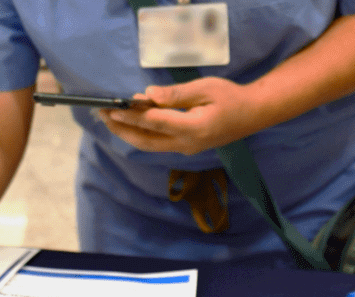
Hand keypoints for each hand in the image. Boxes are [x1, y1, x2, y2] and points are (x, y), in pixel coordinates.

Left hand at [98, 77, 254, 154]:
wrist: (252, 115)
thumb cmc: (231, 97)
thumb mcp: (205, 88)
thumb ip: (176, 94)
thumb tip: (149, 95)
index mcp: (193, 128)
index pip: (155, 122)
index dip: (131, 116)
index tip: (113, 108)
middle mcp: (186, 144)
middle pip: (146, 140)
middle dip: (122, 128)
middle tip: (102, 115)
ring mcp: (185, 149)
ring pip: (149, 146)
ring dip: (128, 134)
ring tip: (109, 121)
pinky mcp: (185, 148)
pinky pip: (157, 144)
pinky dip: (141, 135)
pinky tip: (130, 126)